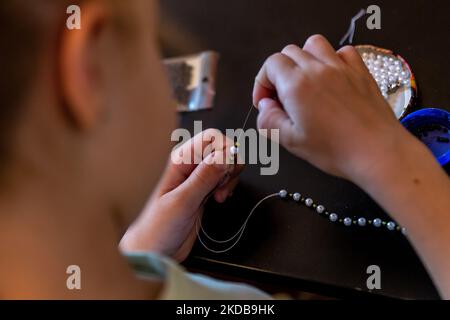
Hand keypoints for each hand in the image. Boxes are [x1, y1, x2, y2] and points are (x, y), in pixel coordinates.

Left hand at [120, 129, 241, 261]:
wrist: (155, 250)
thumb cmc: (158, 227)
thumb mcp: (182, 202)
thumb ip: (204, 177)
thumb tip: (226, 155)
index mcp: (180, 161)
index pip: (212, 138)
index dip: (226, 151)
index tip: (226, 173)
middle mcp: (190, 165)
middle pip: (223, 149)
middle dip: (230, 166)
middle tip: (221, 188)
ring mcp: (198, 177)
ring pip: (227, 163)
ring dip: (230, 179)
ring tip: (218, 196)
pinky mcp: (205, 190)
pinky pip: (225, 178)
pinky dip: (229, 187)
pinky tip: (219, 199)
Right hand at [253, 34, 411, 180]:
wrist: (377, 151)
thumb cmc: (335, 149)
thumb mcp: (291, 141)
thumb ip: (269, 120)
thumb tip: (264, 106)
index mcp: (297, 85)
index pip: (270, 65)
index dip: (262, 83)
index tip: (265, 102)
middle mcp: (317, 69)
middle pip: (289, 52)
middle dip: (279, 72)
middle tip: (282, 97)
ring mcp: (341, 67)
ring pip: (314, 44)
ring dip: (303, 58)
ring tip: (304, 81)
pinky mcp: (360, 71)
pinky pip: (343, 51)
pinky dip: (332, 59)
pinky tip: (331, 78)